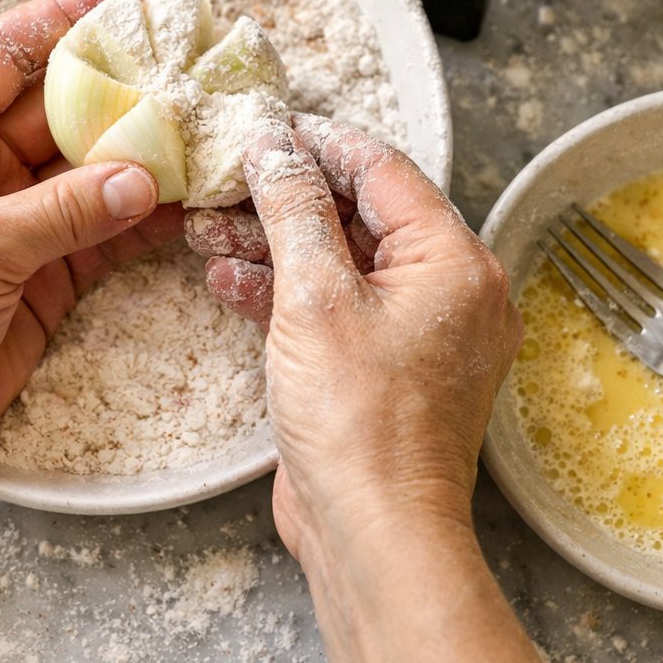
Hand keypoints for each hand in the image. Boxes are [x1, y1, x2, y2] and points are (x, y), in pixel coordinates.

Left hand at [0, 0, 184, 493]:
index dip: (67, 19)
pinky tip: (191, 199)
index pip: (7, 53)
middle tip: (188, 63)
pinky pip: (107, 229)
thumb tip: (142, 176)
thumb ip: (64, 209)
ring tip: (207, 128)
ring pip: (95, 168)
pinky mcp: (46, 270)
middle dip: (125, 86)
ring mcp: (16, 218)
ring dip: (148, 153)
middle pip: (62, 107)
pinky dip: (149, 217)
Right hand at [184, 114, 521, 568]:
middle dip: (286, 199)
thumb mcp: (315, 298)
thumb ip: (295, 211)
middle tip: (224, 180)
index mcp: (455, 261)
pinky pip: (338, 310)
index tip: (264, 127)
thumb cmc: (362, 424)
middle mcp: (450, 292)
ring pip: (342, 264)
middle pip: (360, 216)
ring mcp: (420, 334)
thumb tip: (276, 148)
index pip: (383, 170)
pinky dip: (287, 294)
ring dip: (276, 245)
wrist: (375, 535)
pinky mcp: (386, 370)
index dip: (317, 143)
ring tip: (206, 229)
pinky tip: (228, 279)